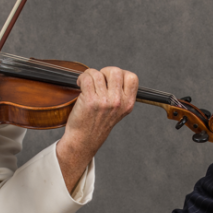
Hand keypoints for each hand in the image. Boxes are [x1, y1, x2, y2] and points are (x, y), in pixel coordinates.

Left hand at [55, 67, 136, 191]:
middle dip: (104, 71)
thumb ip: (120, 94)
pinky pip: (87, 78)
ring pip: (98, 73)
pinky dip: (81, 78)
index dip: (121, 74)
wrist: (83, 140)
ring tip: (86, 83)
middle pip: (115, 71)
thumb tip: (115, 73)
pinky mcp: (90, 101)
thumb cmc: (98, 124)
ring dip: (89, 75)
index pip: (132, 78)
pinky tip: (80, 84)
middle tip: (97, 80)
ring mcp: (104, 102)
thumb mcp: (117, 111)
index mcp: (128, 104)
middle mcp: (118, 102)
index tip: (110, 79)